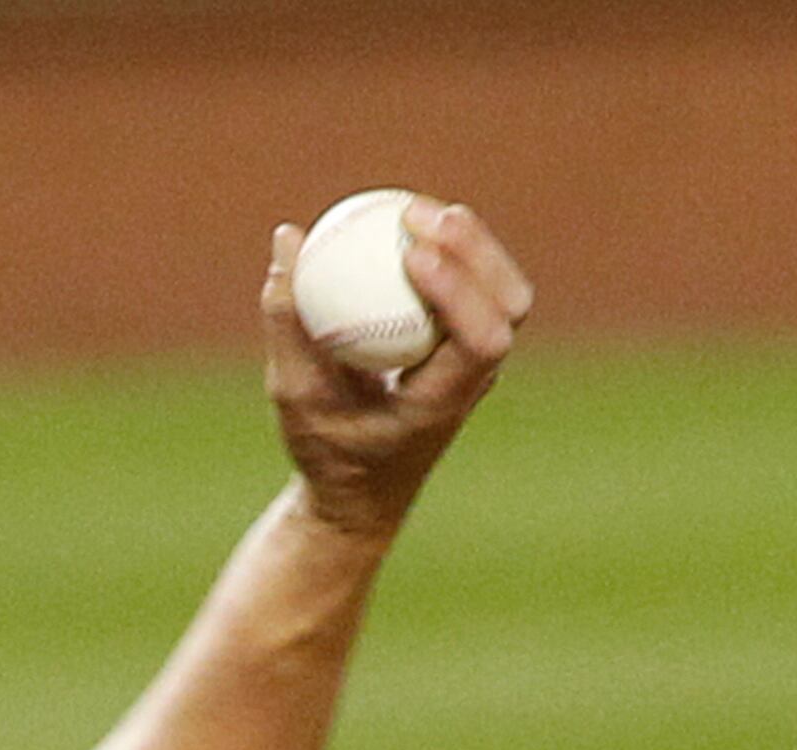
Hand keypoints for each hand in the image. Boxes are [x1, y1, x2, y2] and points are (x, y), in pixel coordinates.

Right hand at [264, 198, 533, 545]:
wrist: (361, 491)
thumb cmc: (325, 449)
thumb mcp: (293, 393)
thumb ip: (288, 322)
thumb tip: (287, 238)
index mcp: (446, 404)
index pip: (480, 340)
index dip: (458, 289)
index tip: (410, 254)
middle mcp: (477, 380)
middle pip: (509, 303)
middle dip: (475, 250)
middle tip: (421, 216)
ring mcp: (481, 361)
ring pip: (505, 290)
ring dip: (472, 243)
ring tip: (414, 211)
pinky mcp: (469, 343)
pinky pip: (478, 287)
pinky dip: (454, 253)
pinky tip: (410, 227)